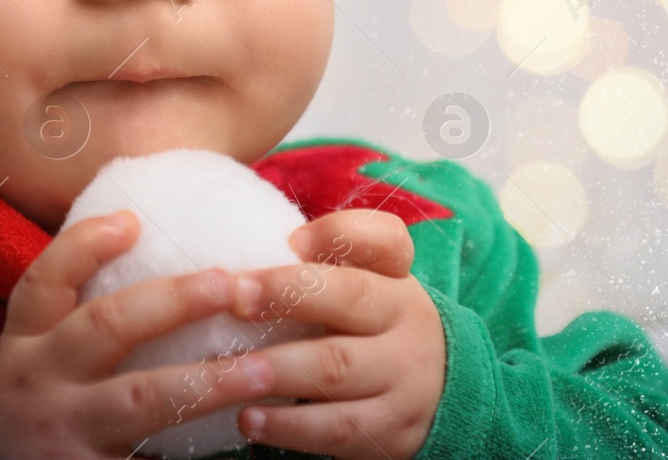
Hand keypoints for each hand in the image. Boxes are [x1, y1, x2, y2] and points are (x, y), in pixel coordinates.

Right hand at [0, 210, 276, 457]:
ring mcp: (66, 434)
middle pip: (106, 328)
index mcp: (26, 345)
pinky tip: (244, 442)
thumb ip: (76, 318)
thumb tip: (148, 242)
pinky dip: (194, 458)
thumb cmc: (30, 408)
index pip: (45, 282)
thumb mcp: (31, 359)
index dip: (85, 246)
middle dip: (174, 301)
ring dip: (209, 382)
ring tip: (262, 370)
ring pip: (143, 400)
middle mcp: (41, 383)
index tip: (133, 220)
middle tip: (231, 282)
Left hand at [231, 209, 445, 459]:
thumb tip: (267, 252)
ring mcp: (404, 380)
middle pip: (350, 298)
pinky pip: (336, 429)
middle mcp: (406, 323)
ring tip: (231, 371)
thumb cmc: (373, 331)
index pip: (384, 241)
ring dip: (278, 369)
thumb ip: (325, 263)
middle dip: (287, 293)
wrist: (436, 398)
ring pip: (337, 368)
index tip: (291, 241)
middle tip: (236, 297)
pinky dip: (289, 426)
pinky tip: (249, 420)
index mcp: (397, 280)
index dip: (338, 234)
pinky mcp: (392, 432)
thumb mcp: (367, 290)